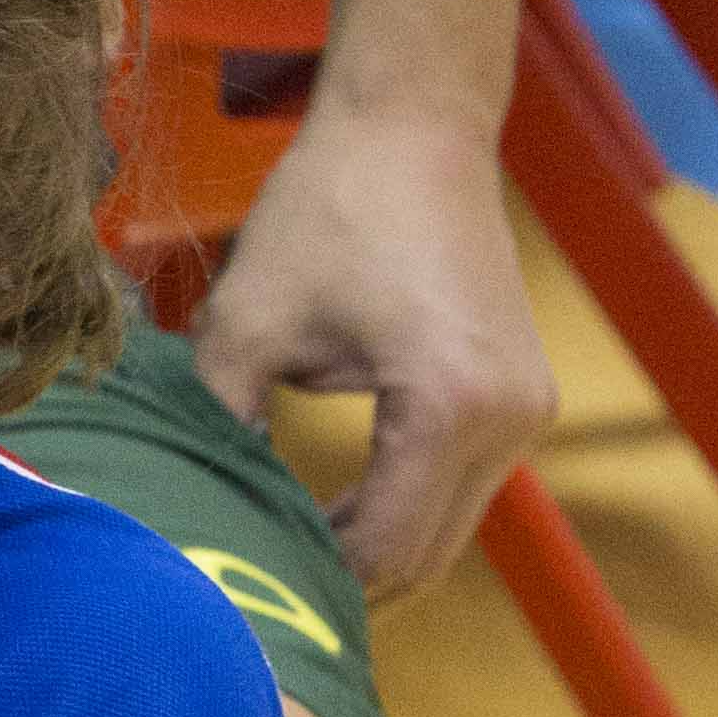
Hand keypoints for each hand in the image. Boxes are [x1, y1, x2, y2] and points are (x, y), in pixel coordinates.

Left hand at [189, 96, 551, 594]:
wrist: (412, 126)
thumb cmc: (327, 209)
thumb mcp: (245, 324)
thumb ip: (217, 424)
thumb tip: (189, 514)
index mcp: (449, 406)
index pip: (380, 547)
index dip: (309, 579)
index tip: (241, 584)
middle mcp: (508, 419)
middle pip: (424, 558)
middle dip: (343, 582)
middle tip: (257, 591)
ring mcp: (527, 412)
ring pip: (448, 533)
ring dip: (374, 552)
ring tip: (287, 557)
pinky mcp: (523, 398)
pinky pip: (461, 489)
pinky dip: (403, 512)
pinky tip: (332, 515)